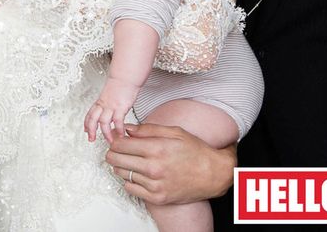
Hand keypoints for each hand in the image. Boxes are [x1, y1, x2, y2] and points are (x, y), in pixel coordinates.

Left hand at [84, 78, 138, 142]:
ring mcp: (112, 106)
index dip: (87, 123)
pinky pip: (118, 121)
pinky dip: (119, 129)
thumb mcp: (110, 93)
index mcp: (101, 100)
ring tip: (110, 141)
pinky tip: (122, 135)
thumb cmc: (121, 82)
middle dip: (91, 130)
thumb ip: (108, 101)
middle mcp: (104, 104)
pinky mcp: (121, 107)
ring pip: (104, 122)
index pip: (90, 113)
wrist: (126, 76)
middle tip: (91, 139)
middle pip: (93, 118)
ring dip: (106, 134)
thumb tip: (108, 107)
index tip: (86, 130)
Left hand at [105, 123, 235, 204]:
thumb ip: (148, 129)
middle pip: (116, 160)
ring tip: (128, 160)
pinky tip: (136, 173)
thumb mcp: (174, 132)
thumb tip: (128, 128)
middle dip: (113, 153)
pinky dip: (129, 180)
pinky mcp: (157, 198)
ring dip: (120, 166)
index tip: (116, 138)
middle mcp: (153, 168)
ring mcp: (155, 185)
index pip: (121, 144)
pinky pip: (131, 189)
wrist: (213, 174)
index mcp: (156, 148)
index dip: (115, 140)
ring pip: (122, 174)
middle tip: (117, 149)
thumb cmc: (195, 151)